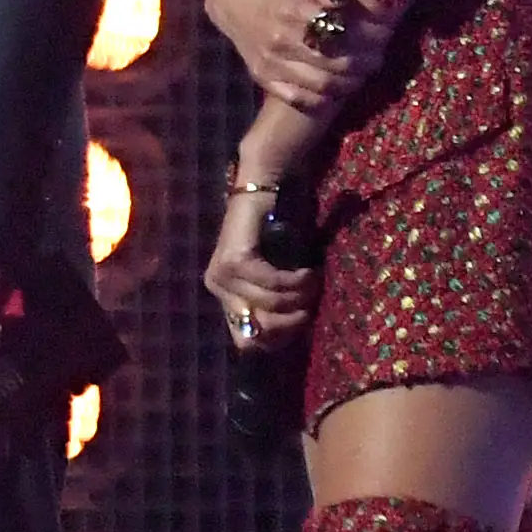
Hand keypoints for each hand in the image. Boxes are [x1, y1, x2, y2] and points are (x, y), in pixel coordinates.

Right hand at [204, 0, 394, 121]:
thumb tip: (361, 5)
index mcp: (293, 10)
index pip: (343, 30)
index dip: (370, 34)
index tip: (386, 32)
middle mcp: (282, 40)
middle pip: (338, 60)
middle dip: (367, 61)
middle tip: (380, 57)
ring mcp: (272, 64)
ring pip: (324, 84)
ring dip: (352, 82)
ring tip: (365, 74)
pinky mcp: (265, 79)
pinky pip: (301, 100)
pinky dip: (326, 100)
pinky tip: (339, 89)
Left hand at [204, 181, 317, 356]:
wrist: (263, 189)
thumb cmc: (274, 232)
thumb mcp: (272, 274)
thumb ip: (273, 302)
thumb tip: (289, 337)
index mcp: (224, 296)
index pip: (245, 341)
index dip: (277, 340)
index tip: (302, 326)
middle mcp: (217, 287)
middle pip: (260, 329)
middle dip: (294, 321)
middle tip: (314, 304)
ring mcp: (222, 274)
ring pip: (270, 304)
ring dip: (301, 297)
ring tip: (315, 282)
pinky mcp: (234, 260)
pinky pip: (272, 283)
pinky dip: (296, 280)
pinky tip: (308, 272)